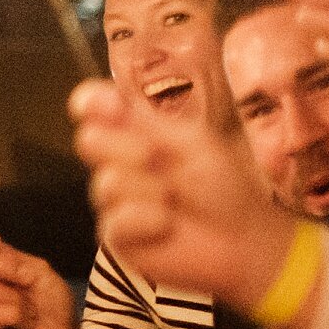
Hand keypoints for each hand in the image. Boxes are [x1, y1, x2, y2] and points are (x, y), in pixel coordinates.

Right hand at [72, 73, 293, 312]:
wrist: (239, 236)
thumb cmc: (220, 185)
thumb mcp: (186, 140)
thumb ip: (141, 119)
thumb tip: (102, 92)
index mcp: (133, 131)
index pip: (92, 108)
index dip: (91, 103)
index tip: (112, 106)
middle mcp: (117, 162)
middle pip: (89, 141)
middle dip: (127, 148)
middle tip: (160, 160)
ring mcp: (113, 200)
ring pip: (107, 184)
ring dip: (150, 190)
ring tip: (176, 200)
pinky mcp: (116, 235)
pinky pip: (115, 220)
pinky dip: (147, 221)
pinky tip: (167, 226)